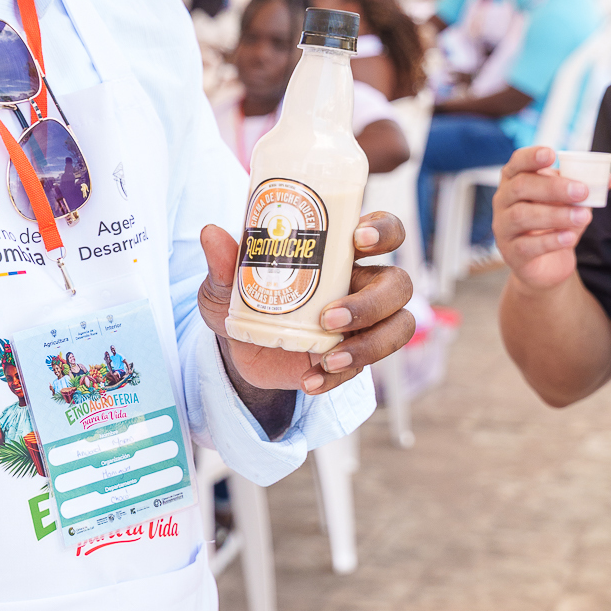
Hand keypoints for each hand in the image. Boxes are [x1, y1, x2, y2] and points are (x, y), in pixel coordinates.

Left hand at [198, 214, 415, 397]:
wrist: (238, 346)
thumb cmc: (242, 297)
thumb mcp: (226, 281)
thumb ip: (224, 261)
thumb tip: (211, 234)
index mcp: (339, 250)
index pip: (384, 229)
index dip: (383, 230)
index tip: (358, 240)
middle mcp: (360, 282)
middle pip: (399, 284)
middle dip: (374, 301)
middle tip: (330, 316)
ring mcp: (362, 322)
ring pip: (398, 327)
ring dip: (369, 345)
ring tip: (329, 358)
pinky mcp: (352, 357)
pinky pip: (364, 368)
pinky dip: (339, 377)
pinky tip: (309, 381)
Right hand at [493, 145, 602, 292]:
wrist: (547, 264)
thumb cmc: (555, 225)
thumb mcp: (571, 204)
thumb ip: (585, 190)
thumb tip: (608, 179)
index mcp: (515, 182)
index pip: (516, 163)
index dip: (531, 157)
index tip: (551, 154)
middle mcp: (503, 202)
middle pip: (520, 187)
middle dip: (553, 187)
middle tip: (582, 191)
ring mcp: (503, 228)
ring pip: (522, 215)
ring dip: (556, 215)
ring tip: (584, 217)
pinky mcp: (511, 253)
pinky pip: (526, 245)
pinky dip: (550, 240)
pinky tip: (569, 237)